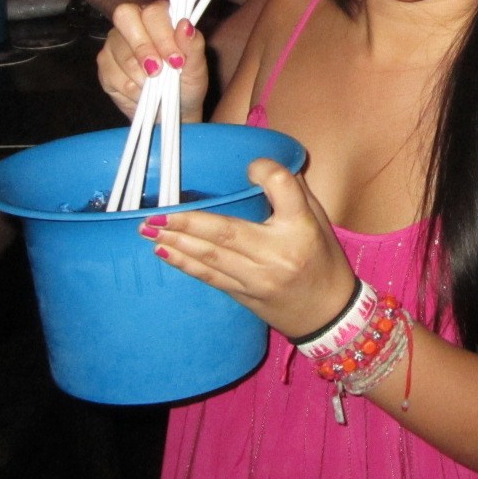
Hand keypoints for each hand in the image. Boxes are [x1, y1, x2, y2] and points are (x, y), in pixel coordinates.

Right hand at [98, 0, 210, 120]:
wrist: (171, 112)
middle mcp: (134, 22)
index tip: (175, 61)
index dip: (162, 36)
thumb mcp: (197, 68)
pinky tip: (140, 93)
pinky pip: (109, 72)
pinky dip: (128, 89)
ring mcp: (115, 42)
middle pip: (125, 17)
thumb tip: (185, 24)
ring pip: (119, 51)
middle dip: (143, 48)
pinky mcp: (104, 63)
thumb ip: (193, 45)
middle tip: (157, 72)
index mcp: (160, 17)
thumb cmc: (186, 84)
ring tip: (154, 88)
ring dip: (140, 76)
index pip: (153, 12)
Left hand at [139, 158, 358, 340]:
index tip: (250, 166)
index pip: (281, 188)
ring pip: (211, 256)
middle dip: (188, 220)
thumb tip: (264, 164)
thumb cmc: (324, 260)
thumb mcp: (319, 221)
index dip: (263, 171)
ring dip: (177, 241)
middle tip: (157, 210)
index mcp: (301, 226)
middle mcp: (278, 252)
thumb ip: (294, 192)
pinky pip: (210, 277)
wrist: (328, 314)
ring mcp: (258, 277)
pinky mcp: (244, 294)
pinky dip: (185, 263)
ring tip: (148, 228)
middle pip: (227, 230)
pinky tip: (164, 251)